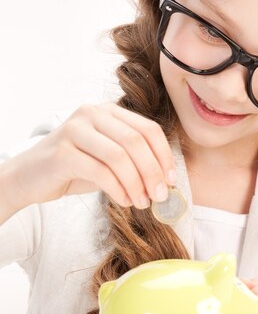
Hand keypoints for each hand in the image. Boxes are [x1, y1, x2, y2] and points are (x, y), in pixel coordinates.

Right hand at [2, 102, 176, 211]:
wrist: (28, 177)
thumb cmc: (74, 168)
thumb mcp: (108, 159)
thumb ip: (133, 161)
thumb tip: (166, 180)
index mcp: (108, 111)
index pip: (148, 128)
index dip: (164, 155)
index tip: (172, 180)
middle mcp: (92, 113)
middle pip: (136, 141)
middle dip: (153, 171)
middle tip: (161, 196)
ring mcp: (75, 129)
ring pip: (119, 156)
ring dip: (137, 184)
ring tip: (143, 202)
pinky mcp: (62, 152)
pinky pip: (100, 171)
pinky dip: (118, 190)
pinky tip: (124, 201)